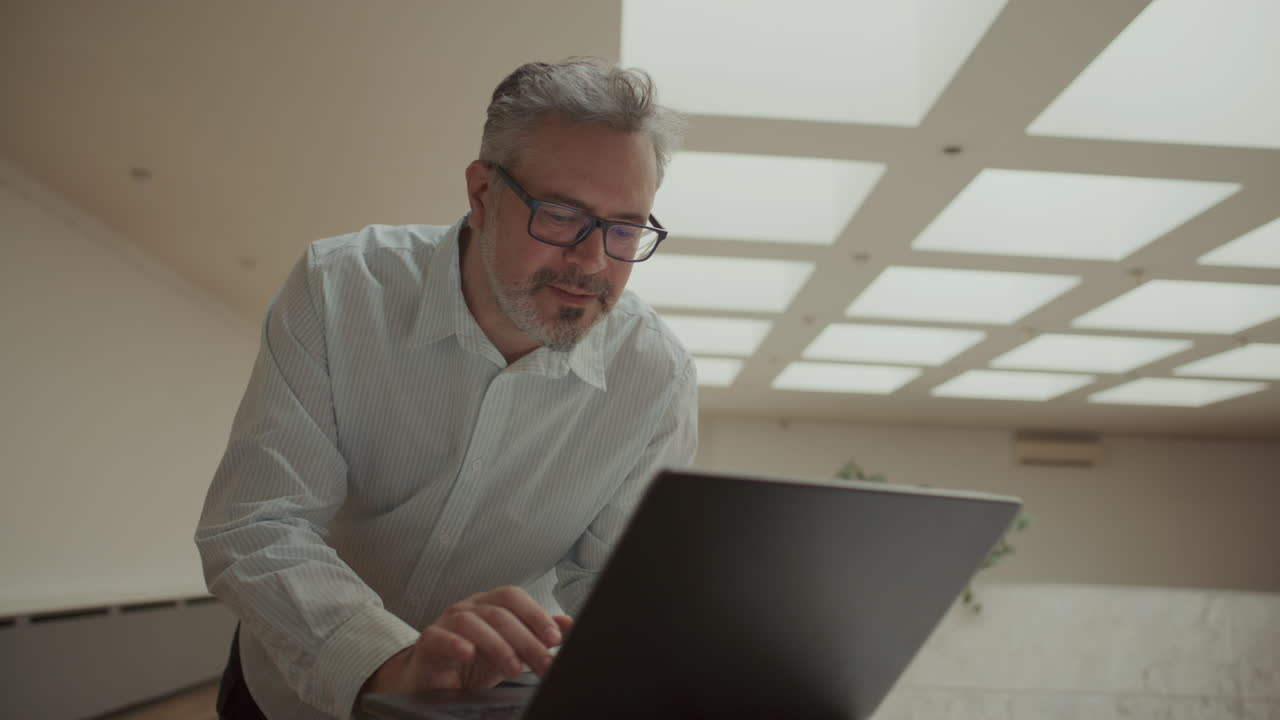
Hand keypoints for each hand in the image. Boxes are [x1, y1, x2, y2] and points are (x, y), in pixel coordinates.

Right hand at [362, 586, 573, 694]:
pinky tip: (468, 653)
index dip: (536, 614)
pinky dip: (455, 644)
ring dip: (498, 646)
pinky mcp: (428, 641)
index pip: (514, 597)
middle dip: (526, 639)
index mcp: (490, 605)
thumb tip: (568, 625)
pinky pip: (439, 637)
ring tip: (513, 669)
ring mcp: (446, 622)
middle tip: (542, 663)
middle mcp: (469, 608)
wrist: (434, 680)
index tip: (555, 639)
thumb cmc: (472, 662)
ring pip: (473, 623)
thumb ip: (537, 635)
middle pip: (499, 613)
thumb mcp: (511, 650)